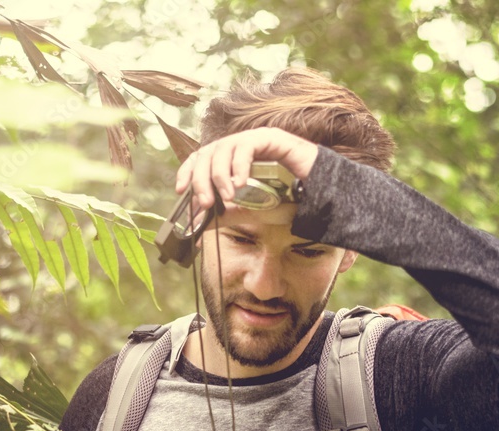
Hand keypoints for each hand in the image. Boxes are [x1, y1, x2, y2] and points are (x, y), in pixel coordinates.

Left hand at [175, 127, 318, 210]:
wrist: (319, 193)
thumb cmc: (286, 199)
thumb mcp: (248, 210)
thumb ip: (225, 214)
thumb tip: (198, 226)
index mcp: (230, 160)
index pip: (200, 158)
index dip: (187, 171)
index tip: (180, 190)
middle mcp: (238, 146)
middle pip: (208, 152)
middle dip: (201, 179)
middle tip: (204, 203)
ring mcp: (254, 139)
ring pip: (224, 147)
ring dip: (220, 175)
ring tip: (228, 197)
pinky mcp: (271, 137)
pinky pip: (247, 145)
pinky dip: (239, 165)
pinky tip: (241, 184)